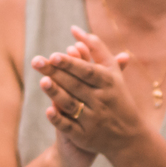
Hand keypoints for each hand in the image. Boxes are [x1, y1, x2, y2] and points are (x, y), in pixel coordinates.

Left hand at [32, 26, 140, 157]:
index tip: (55, 55)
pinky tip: (48, 110)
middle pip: (75, 86)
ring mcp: (93, 120)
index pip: (87, 72)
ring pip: (71, 105)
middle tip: (37, 62)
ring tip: (42, 81)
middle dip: (56, 74)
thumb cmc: (116, 96)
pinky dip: (59, 120)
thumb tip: (73, 29)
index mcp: (108, 83)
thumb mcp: (111, 72)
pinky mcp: (85, 137)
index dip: (71, 63)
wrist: (129, 137)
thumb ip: (95, 48)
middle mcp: (101, 101)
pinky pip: (70, 128)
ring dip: (56, 93)